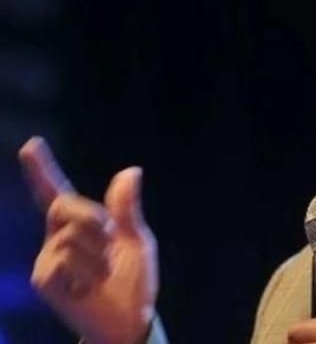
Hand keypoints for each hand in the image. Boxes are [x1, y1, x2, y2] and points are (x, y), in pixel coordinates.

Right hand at [19, 136, 158, 343]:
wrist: (130, 319)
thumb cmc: (132, 281)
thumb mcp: (136, 239)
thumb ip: (127, 208)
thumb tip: (130, 170)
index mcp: (81, 224)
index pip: (56, 192)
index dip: (43, 169)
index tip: (31, 144)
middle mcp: (57, 238)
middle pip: (65, 205)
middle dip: (95, 219)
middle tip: (111, 240)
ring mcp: (47, 259)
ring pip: (70, 235)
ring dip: (98, 254)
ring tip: (102, 274)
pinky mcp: (44, 280)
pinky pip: (63, 259)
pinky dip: (87, 271)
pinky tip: (88, 287)